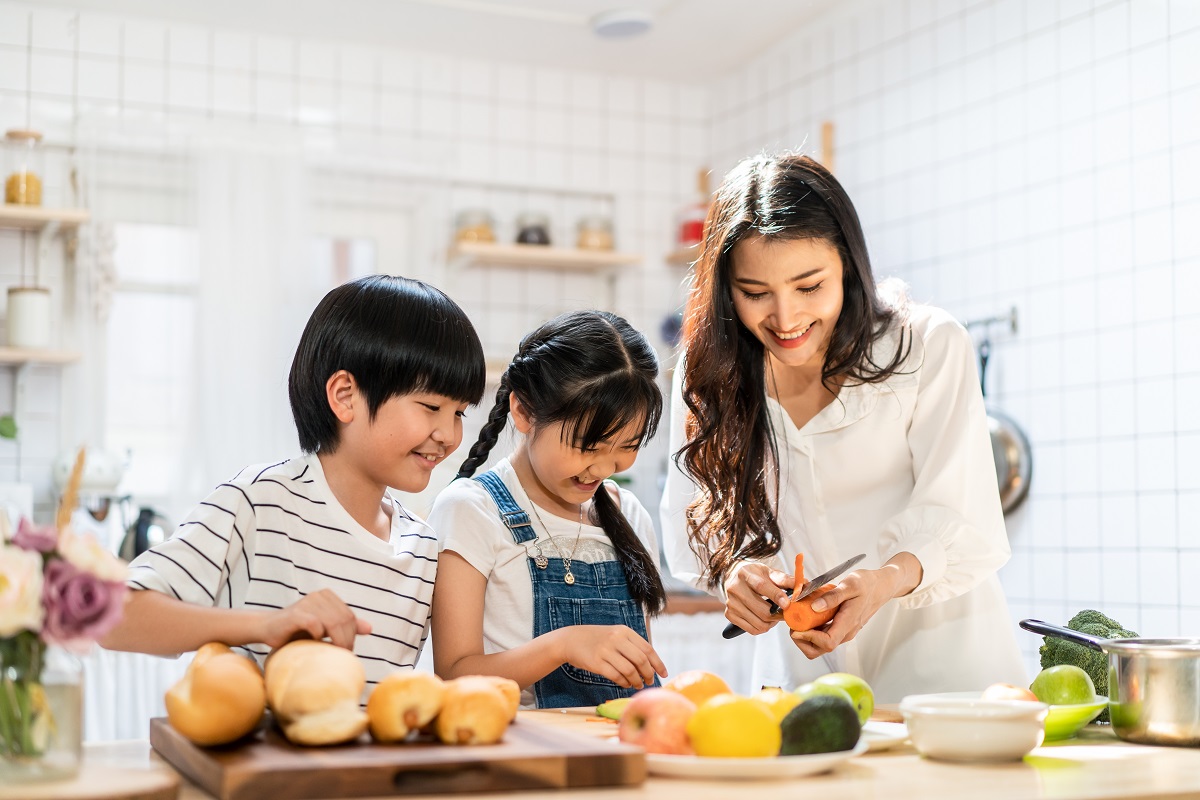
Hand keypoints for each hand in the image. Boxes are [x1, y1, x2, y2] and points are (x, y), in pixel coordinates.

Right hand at [260, 588, 371, 650]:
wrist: (268, 628)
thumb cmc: (298, 630)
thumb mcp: (325, 627)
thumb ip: (345, 626)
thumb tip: (369, 628)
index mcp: (328, 596)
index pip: (350, 617)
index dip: (352, 635)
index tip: (347, 651)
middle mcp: (319, 596)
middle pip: (344, 620)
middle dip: (346, 640)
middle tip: (342, 655)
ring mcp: (307, 602)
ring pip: (333, 622)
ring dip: (336, 641)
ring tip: (332, 653)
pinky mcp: (296, 613)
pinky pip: (315, 624)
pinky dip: (318, 636)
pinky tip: (314, 643)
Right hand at [557, 625, 667, 688]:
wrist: (571, 640)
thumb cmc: (597, 640)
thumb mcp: (615, 635)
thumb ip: (632, 646)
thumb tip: (652, 666)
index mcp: (625, 631)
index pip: (648, 649)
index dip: (658, 663)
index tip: (663, 674)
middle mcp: (617, 639)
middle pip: (641, 661)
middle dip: (648, 674)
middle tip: (649, 681)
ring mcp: (606, 650)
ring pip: (630, 670)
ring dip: (636, 681)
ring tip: (637, 684)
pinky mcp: (597, 663)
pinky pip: (616, 676)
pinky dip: (624, 683)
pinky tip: (625, 684)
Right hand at [722, 561, 795, 635]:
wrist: (733, 576)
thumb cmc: (754, 575)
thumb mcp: (769, 572)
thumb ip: (785, 579)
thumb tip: (803, 584)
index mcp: (746, 574)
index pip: (761, 586)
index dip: (776, 596)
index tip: (788, 604)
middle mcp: (735, 588)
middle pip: (762, 610)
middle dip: (778, 615)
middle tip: (787, 613)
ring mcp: (731, 603)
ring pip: (758, 623)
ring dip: (772, 623)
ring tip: (774, 615)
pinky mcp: (729, 614)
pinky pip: (752, 630)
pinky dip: (762, 628)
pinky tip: (764, 619)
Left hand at [789, 553, 921, 657]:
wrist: (881, 587)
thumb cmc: (868, 584)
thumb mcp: (850, 584)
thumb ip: (833, 596)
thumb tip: (815, 607)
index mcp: (848, 624)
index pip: (827, 643)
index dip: (809, 638)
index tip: (797, 627)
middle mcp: (845, 632)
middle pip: (820, 650)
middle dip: (802, 641)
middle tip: (793, 623)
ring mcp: (843, 632)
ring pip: (820, 645)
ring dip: (805, 636)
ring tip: (798, 618)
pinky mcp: (840, 628)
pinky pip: (823, 636)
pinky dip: (811, 630)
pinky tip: (806, 615)